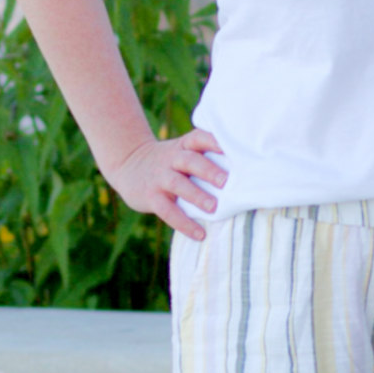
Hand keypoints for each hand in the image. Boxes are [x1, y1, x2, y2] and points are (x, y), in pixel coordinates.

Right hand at [103, 128, 226, 239]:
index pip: (199, 138)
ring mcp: (160, 178)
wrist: (128, 164)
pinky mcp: (151, 197)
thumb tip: (245, 174)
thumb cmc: (169, 161)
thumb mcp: (182, 150)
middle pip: (190, 161)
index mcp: (183, 146)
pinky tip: (199, 234)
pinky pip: (167, 211)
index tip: (230, 148)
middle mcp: (172, 159)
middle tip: (226, 181)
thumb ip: (204, 157)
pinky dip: (184, 223)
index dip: (214, 141)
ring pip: (178, 184)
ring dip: (197, 195)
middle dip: (208, 170)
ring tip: (214, 207)